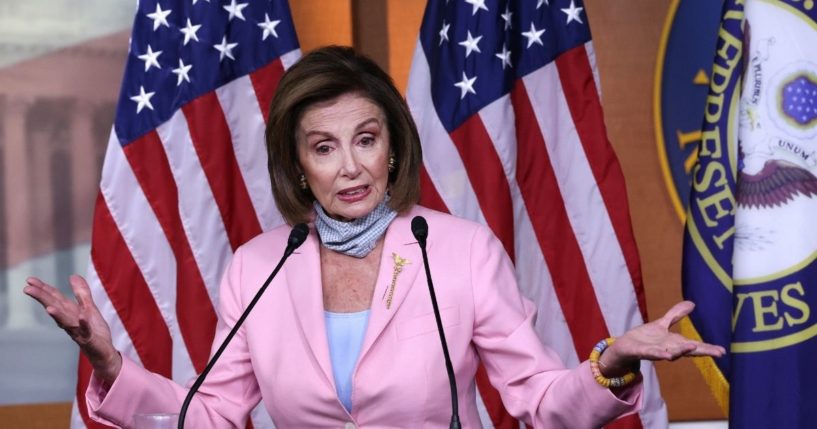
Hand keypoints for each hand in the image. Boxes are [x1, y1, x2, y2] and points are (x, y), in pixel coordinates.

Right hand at [23, 275, 121, 382]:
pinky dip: (83, 324)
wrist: (104, 352)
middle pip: (55, 307)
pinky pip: (86, 330)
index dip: (43, 289)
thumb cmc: (94, 331)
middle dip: (42, 298)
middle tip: (27, 289)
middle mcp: (70, 321)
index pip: (55, 298)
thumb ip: (82, 294)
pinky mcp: (89, 338)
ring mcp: (78, 331)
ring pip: (66, 321)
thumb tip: (73, 276)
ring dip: (58, 315)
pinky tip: (82, 317)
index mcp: (70, 313)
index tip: (30, 280)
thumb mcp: (89, 308)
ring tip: (48, 307)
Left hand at [598, 301, 725, 375]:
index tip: (723, 351)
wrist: (624, 346)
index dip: (708, 348)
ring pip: (671, 353)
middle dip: (702, 351)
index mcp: (674, 343)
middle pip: (687, 351)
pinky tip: (667, 354)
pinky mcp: (642, 352)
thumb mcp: (662, 324)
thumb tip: (692, 303)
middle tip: (718, 353)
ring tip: (693, 346)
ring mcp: (655, 351)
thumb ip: (676, 315)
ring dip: (681, 351)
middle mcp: (668, 349)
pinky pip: (652, 353)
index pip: (694, 345)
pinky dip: (659, 353)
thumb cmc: (645, 338)